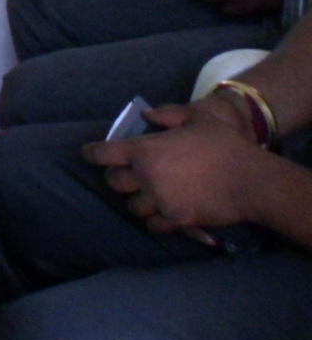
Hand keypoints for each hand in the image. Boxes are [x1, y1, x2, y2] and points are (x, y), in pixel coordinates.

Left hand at [83, 117, 272, 232]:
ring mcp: (159, 200)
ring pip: (132, 207)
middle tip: (127, 175)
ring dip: (137, 201)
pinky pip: (152, 225)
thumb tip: (147, 115)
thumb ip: (168, 114)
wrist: (251, 180)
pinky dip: (154, 221)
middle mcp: (145, 176)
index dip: (92, 153)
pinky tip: (161, 213)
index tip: (88, 154)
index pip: (103, 153)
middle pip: (114, 183)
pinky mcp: (175, 219)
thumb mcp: (196, 118)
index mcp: (144, 150)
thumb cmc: (223, 145)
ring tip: (147, 195)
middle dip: (118, 178)